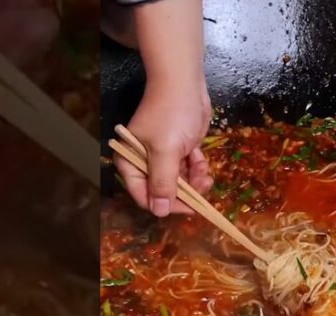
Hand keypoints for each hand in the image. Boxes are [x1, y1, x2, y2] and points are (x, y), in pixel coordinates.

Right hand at [115, 77, 212, 216]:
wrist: (184, 83)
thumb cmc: (170, 114)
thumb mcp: (166, 150)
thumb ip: (162, 182)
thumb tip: (158, 212)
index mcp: (130, 162)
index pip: (144, 196)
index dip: (165, 205)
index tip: (188, 208)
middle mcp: (143, 163)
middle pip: (164, 192)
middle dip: (185, 193)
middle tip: (203, 189)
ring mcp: (162, 157)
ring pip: (179, 183)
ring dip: (194, 182)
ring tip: (205, 174)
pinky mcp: (178, 151)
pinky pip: (188, 170)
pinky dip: (198, 169)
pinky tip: (202, 161)